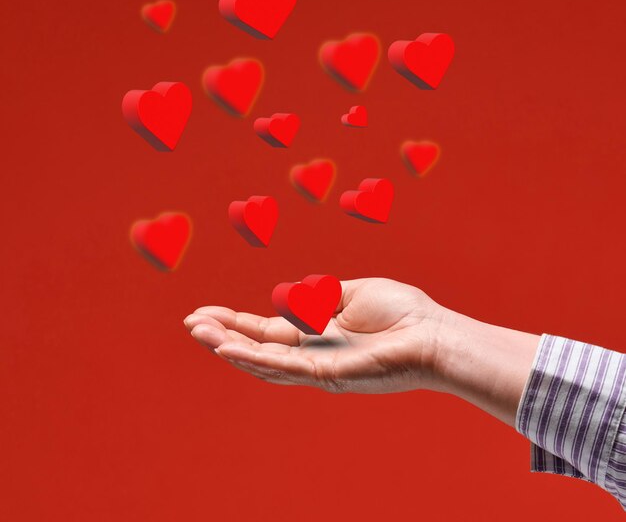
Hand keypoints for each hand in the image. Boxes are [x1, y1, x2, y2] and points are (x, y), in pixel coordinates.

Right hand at [183, 278, 449, 393]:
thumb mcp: (353, 292)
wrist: (434, 335)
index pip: (267, 330)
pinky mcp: (328, 374)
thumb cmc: (403, 313)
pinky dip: (254, 358)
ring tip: (198, 332)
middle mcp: (313, 353)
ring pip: (264, 360)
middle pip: (258, 346)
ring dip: (229, 347)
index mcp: (317, 333)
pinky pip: (285, 367)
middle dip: (223, 335)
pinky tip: (227, 348)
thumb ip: (321, 295)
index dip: (236, 321)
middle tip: (190, 323)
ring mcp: (318, 366)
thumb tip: (295, 293)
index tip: (206, 311)